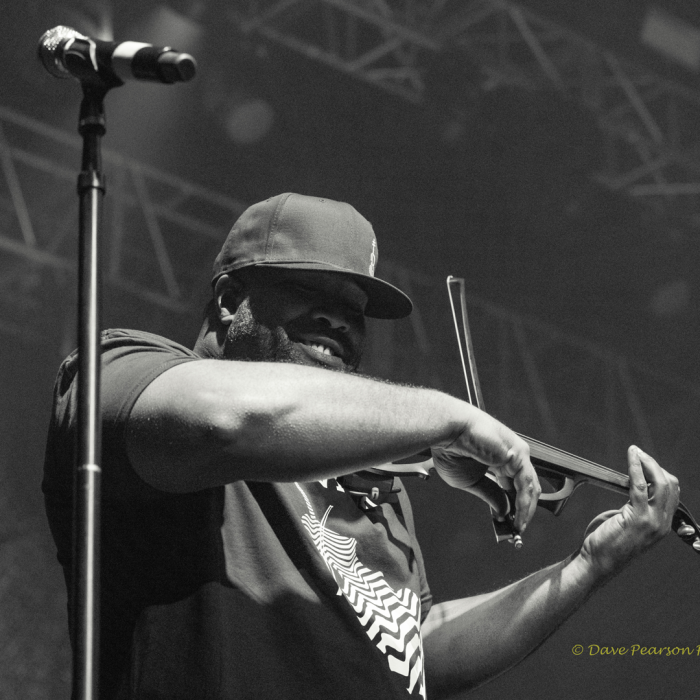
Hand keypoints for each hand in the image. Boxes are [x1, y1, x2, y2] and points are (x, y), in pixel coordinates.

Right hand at [430, 410, 540, 532]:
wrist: (448, 431)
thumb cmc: (451, 449)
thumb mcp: (470, 481)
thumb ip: (490, 495)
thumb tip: (504, 512)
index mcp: (499, 458)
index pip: (514, 485)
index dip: (513, 505)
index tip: (510, 523)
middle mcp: (511, 455)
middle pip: (525, 487)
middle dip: (523, 510)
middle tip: (517, 529)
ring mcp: (517, 453)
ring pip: (529, 487)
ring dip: (526, 510)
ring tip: (518, 528)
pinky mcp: (518, 455)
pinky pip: (526, 484)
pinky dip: (524, 503)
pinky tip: (518, 516)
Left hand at [578, 446, 678, 576]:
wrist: (598, 562)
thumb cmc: (607, 542)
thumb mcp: (628, 523)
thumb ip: (635, 506)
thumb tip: (633, 483)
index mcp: (663, 525)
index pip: (672, 492)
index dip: (660, 473)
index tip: (644, 462)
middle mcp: (662, 523)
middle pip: (670, 485)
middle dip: (655, 465)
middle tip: (638, 453)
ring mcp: (653, 522)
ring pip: (660, 483)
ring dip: (646, 462)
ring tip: (634, 451)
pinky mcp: (638, 518)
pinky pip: (640, 486)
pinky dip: (636, 468)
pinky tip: (631, 458)